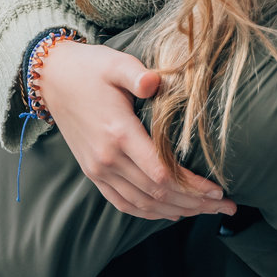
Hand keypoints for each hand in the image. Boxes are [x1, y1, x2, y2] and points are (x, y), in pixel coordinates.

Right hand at [38, 40, 236, 220]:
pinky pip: (122, 203)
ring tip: (206, 212)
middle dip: (195, 204)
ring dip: (177, 211)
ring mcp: (98, 169)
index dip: (192, 187)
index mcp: (119, 133)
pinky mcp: (93, 172)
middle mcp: (108, 159)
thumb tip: (156, 82)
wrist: (52, 79)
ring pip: (142, 204)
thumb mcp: (115, 63)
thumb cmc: (90, 68)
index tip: (218, 190)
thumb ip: (137, 74)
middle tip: (224, 207)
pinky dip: (148, 213)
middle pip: (157, 194)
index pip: (161, 173)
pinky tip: (171, 213)